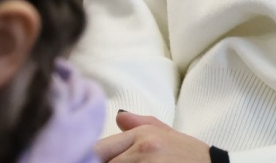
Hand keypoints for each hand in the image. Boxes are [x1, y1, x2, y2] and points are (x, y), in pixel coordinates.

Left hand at [96, 111, 211, 162]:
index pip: (98, 149)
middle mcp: (143, 152)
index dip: (87, 156)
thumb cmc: (191, 156)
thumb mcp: (167, 133)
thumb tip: (118, 117)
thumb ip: (138, 123)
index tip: (84, 157)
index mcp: (143, 137)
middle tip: (95, 161)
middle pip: (101, 162)